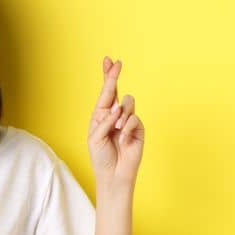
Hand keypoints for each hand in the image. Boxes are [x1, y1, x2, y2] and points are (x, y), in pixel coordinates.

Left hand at [87, 55, 145, 188]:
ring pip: (128, 103)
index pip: (105, 93)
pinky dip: (128, 127)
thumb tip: (117, 107)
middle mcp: (114, 115)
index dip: (107, 76)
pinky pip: (135, 118)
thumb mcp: (95, 137)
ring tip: (117, 128)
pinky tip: (123, 138)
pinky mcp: (138, 128)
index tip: (109, 61)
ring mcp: (128, 121)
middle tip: (117, 64)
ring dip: (121, 113)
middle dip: (115, 76)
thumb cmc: (101, 157)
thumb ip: (105, 121)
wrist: (114, 174)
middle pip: (116, 91)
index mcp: (101, 115)